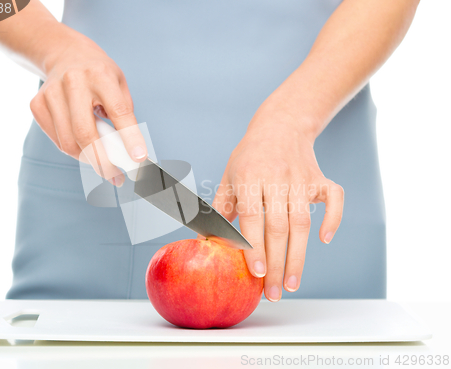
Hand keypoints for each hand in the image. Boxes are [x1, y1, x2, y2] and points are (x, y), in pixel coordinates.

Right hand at [29, 36, 146, 184]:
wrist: (63, 53)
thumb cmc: (98, 73)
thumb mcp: (119, 84)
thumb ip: (123, 114)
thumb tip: (128, 151)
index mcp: (101, 75)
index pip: (119, 112)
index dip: (130, 138)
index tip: (139, 159)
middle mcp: (74, 82)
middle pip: (86, 133)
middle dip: (103, 162)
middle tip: (115, 177)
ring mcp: (51, 93)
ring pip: (69, 142)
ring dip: (88, 160)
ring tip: (103, 163)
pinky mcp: (37, 104)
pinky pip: (58, 139)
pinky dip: (73, 149)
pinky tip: (83, 146)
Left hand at [212, 95, 343, 300]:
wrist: (281, 125)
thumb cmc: (250, 156)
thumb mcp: (229, 176)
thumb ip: (219, 209)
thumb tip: (205, 241)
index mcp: (249, 177)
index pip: (252, 217)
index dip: (254, 246)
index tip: (255, 273)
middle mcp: (277, 178)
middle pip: (279, 227)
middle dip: (276, 263)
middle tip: (272, 292)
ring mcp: (301, 178)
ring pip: (303, 221)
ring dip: (299, 255)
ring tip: (292, 284)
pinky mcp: (320, 179)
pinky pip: (334, 198)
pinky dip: (333, 218)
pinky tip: (324, 239)